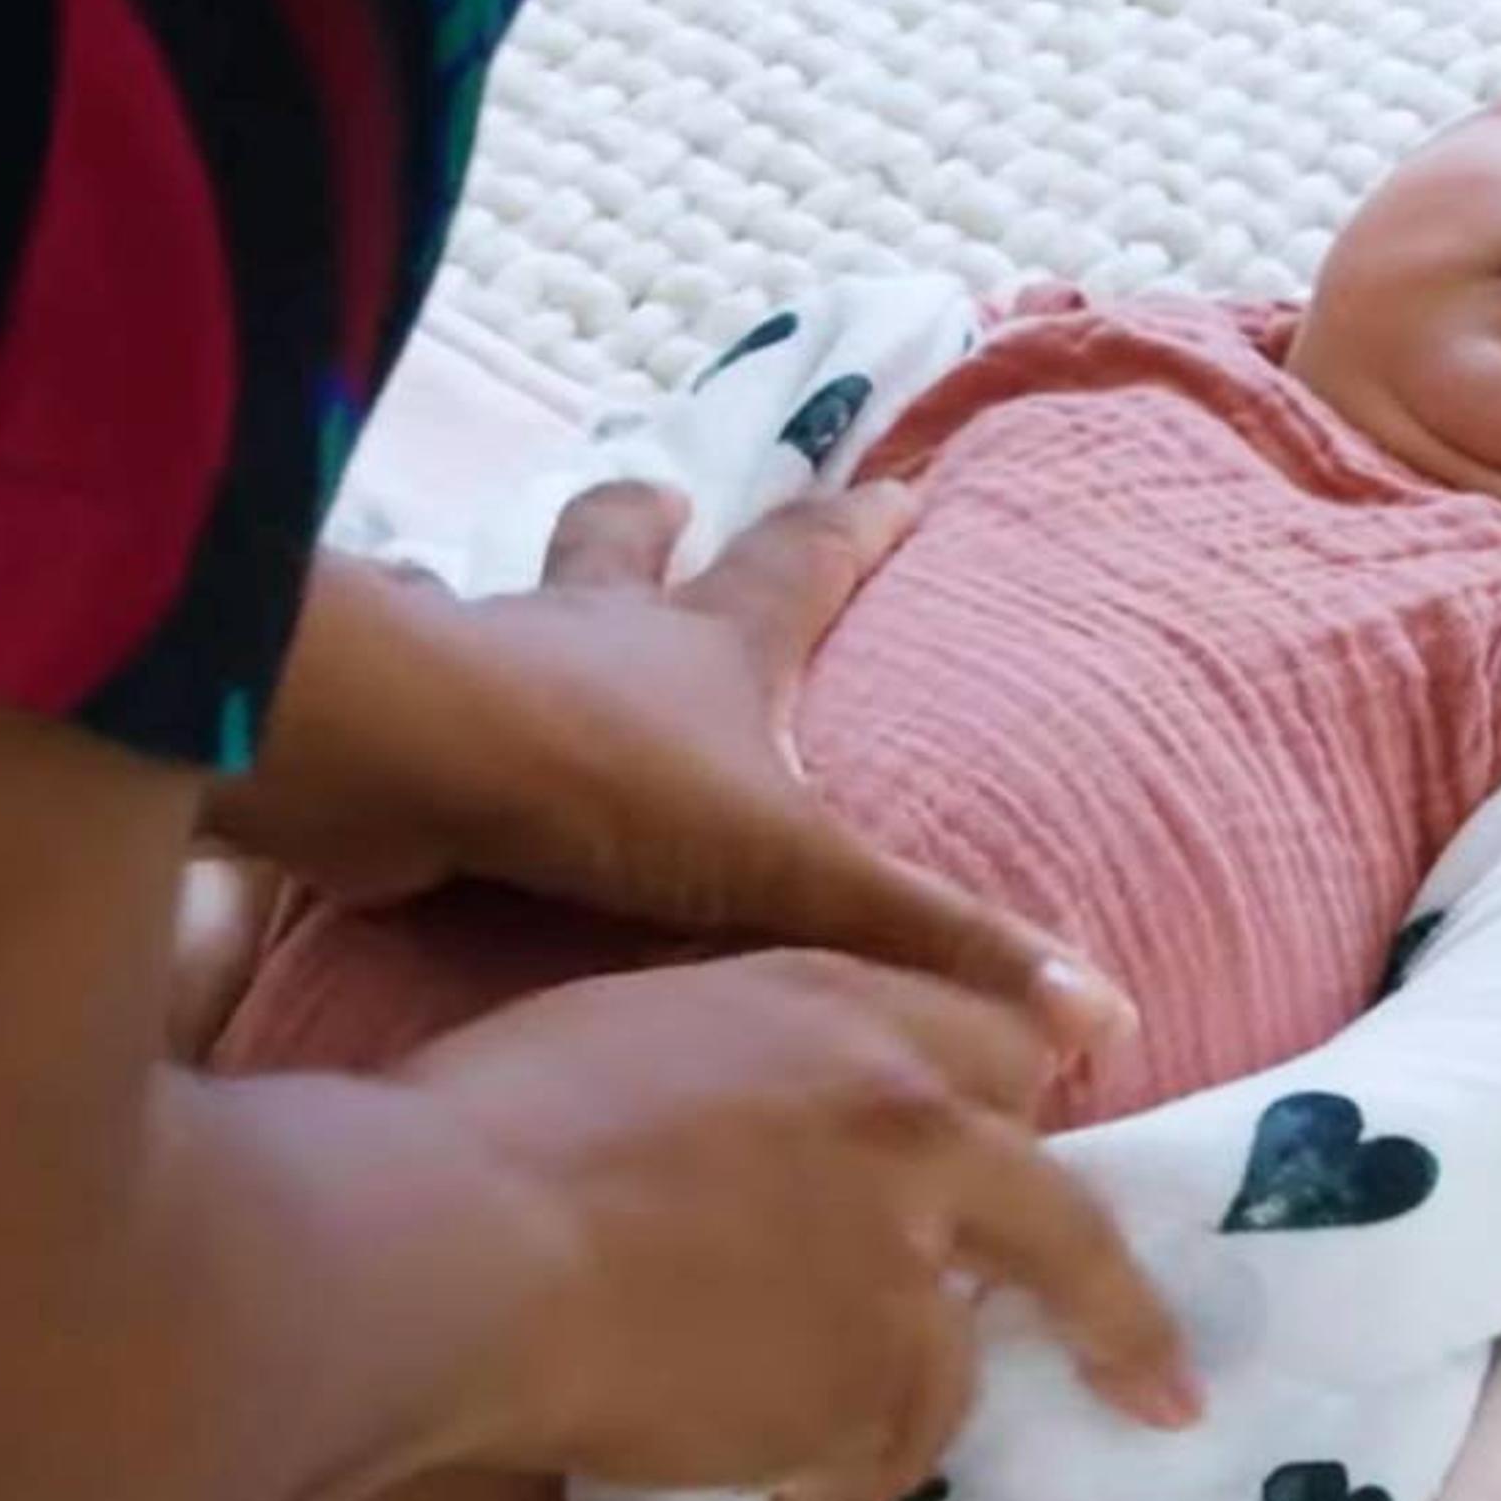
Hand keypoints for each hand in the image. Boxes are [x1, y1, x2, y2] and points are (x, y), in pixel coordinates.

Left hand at [214, 487, 1138, 1059]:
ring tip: (525, 608)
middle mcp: (597, 630)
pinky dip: (424, 697)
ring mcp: (488, 666)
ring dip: (531, 600)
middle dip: (660, 523)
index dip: (858, 530)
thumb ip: (929, 941)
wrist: (401, 762)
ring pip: (512, 603)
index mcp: (708, 647)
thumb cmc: (606, 784)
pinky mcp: (403, 725)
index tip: (900, 485)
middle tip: (672, 494)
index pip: (805, 563)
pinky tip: (409, 735)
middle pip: (633, 544)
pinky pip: (421, 699)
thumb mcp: (792, 868)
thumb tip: (1099, 1015)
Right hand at [402, 949, 1199, 1500]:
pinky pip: (879, 1454)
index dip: (1023, 1108)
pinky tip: (755, 1496)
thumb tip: (752, 1137)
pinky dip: (828, 1484)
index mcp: (833, 1003)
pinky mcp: (881, 1377)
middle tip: (1161, 1387)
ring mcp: (908, 1254)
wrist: (448, 1244)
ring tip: (789, 1458)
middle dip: (1117, 1311)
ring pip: (951, 1361)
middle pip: (1060, 1216)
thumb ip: (738, 1066)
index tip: (1058, 1149)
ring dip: (889, 1413)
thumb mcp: (630, 1030)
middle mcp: (908, 1114)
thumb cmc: (476, 1126)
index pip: (992, 1045)